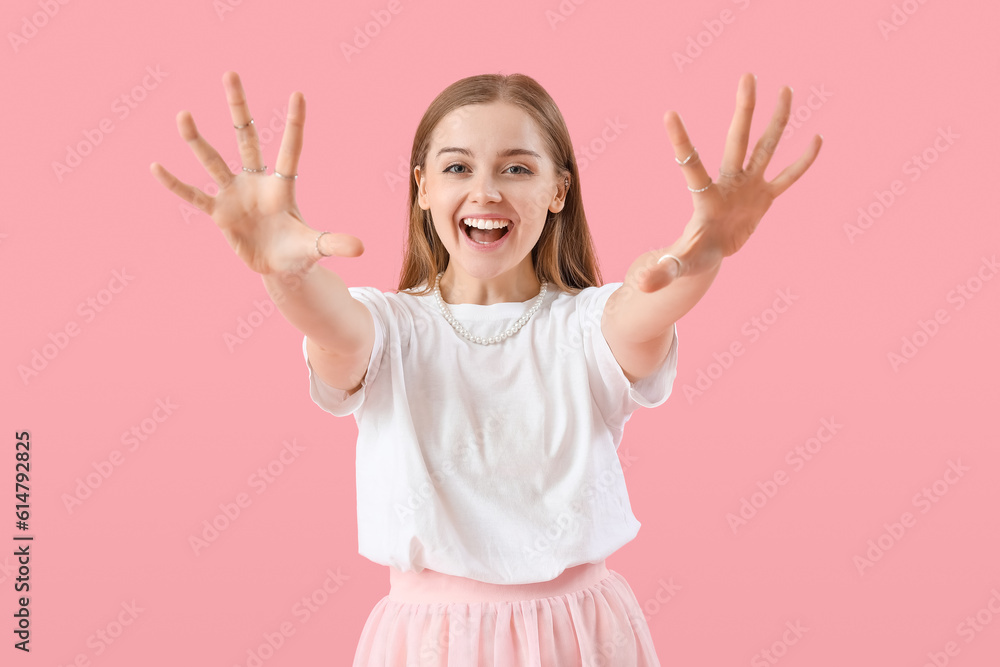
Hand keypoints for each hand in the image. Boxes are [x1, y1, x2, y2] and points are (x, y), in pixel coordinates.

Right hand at [149, 71, 362, 278]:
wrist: (279, 268)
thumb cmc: (299, 252)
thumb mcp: (315, 248)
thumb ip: (333, 243)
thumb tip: (362, 248)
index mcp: (283, 186)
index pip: (291, 149)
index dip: (294, 124)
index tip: (298, 93)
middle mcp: (257, 182)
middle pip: (247, 137)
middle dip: (238, 107)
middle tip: (230, 73)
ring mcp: (235, 194)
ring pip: (213, 160)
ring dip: (197, 140)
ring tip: (183, 115)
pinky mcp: (219, 213)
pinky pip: (193, 196)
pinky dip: (176, 184)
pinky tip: (156, 166)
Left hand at [638, 73, 821, 291]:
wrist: (711, 253)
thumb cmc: (691, 255)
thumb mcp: (679, 264)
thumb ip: (662, 271)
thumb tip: (640, 285)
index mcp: (705, 196)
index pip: (690, 164)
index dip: (681, 141)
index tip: (668, 113)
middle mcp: (728, 183)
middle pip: (737, 139)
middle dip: (743, 109)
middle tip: (747, 75)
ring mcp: (749, 186)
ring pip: (766, 147)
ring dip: (777, 120)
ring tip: (786, 89)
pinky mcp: (765, 197)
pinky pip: (788, 177)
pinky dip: (802, 161)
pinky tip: (816, 138)